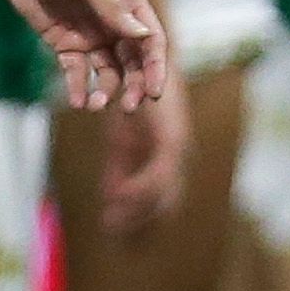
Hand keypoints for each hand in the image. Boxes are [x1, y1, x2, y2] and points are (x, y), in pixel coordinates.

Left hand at [0, 0, 171, 112]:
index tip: (154, 91)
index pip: (150, 38)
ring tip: (95, 104)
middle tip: (127, 106)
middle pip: (133, 61)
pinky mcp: (63, 43)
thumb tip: (143, 35)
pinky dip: (78, 87)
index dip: (156, 66)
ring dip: (107, 90)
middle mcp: (113, 20)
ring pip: (107, 71)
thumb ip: (113, 6)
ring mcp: (89, 33)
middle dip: (134, 85)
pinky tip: (77, 100)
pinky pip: (76, 71)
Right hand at [89, 81, 189, 233]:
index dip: (139, 216)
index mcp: (165, 158)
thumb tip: (112, 200)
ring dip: (138, 209)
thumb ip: (119, 169)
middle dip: (139, 219)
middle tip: (112, 231)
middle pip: (165, 201)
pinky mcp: (172, 139)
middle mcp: (176, 155)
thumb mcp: (121, 141)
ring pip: (163, 192)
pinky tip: (120, 197)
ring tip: (114, 219)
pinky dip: (140, 188)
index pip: (160, 198)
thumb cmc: (131, 97)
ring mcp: (177, 148)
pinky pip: (158, 173)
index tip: (113, 227)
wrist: (141, 59)